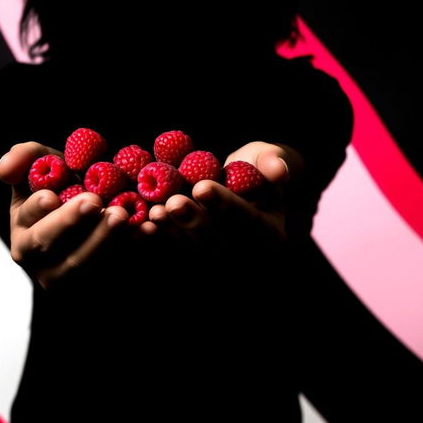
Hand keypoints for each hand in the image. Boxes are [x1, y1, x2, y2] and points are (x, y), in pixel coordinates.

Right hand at [0, 142, 131, 290]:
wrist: (99, 220)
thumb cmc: (67, 191)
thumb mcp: (45, 171)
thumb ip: (25, 159)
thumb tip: (6, 168)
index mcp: (24, 231)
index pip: (25, 219)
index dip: (37, 209)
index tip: (51, 196)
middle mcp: (40, 260)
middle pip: (50, 245)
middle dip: (71, 222)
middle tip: (94, 202)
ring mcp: (69, 279)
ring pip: (82, 264)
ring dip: (103, 239)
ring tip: (121, 214)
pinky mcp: (99, 284)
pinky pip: (114, 270)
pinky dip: (131, 250)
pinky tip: (146, 230)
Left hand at [148, 141, 302, 252]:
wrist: (236, 192)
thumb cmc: (253, 171)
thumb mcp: (268, 159)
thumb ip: (274, 161)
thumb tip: (278, 172)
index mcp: (270, 232)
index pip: (249, 221)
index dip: (224, 205)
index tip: (202, 187)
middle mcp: (246, 255)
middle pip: (219, 242)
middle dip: (194, 222)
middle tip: (173, 203)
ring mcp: (220, 262)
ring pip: (195, 251)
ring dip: (173, 232)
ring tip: (155, 212)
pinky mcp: (196, 261)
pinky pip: (177, 253)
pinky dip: (161, 240)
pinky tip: (143, 226)